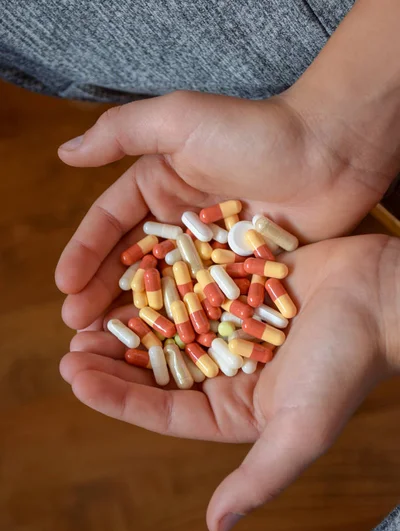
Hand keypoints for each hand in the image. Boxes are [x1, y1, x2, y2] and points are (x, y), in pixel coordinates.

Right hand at [56, 89, 396, 329]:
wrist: (327, 154)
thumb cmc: (253, 133)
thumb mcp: (179, 119)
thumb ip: (121, 133)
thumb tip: (65, 154)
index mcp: (159, 187)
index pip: (110, 225)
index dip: (84, 254)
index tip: (64, 286)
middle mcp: (179, 223)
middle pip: (132, 264)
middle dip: (102, 294)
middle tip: (77, 327)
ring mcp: (209, 254)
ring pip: (165, 289)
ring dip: (137, 317)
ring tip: (108, 346)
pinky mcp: (239, 275)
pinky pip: (204, 304)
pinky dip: (183, 325)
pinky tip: (162, 350)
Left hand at [59, 234, 399, 530]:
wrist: (383, 298)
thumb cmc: (346, 364)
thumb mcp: (301, 431)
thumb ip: (260, 478)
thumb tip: (215, 526)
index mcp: (237, 408)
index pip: (165, 409)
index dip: (118, 397)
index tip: (76, 378)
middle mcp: (229, 370)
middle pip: (158, 369)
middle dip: (114, 361)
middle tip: (71, 350)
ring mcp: (231, 327)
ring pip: (167, 327)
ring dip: (127, 323)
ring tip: (85, 317)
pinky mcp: (237, 289)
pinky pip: (187, 288)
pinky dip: (157, 285)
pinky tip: (125, 278)